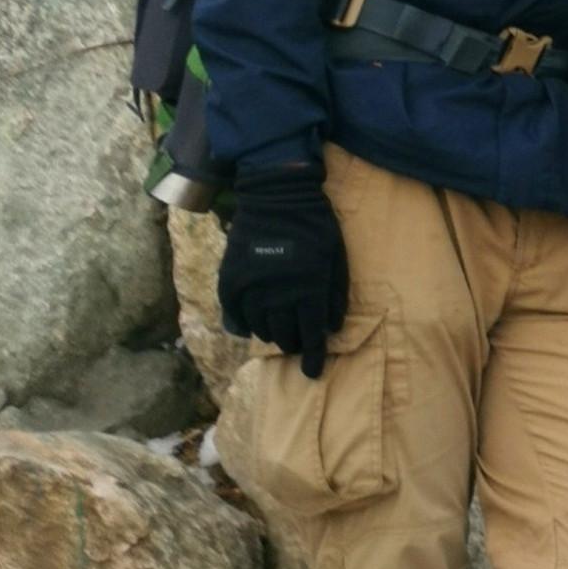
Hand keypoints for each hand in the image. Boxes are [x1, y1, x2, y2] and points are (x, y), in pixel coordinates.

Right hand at [218, 164, 349, 375]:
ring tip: (280, 333)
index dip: (312, 356)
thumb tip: (332, 327)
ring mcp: (252, 289)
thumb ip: (334, 292)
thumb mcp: (336, 255)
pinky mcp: (232, 281)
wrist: (277, 195)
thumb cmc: (315, 224)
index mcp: (308, 288)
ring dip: (272, 335)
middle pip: (285, 334)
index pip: (311, 333)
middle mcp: (278, 294)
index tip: (312, 373)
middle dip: (294, 343)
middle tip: (298, 344)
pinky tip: (252, 327)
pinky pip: (236, 315)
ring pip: (261, 328)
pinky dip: (245, 325)